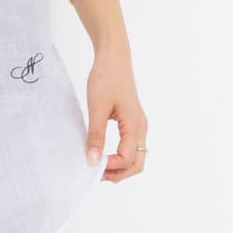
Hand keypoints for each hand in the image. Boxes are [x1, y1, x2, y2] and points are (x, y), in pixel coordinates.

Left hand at [86, 50, 147, 183]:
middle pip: (137, 163)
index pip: (128, 159)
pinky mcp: (132, 122)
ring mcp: (138, 126)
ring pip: (135, 157)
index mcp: (135, 125)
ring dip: (119, 167)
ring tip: (98, 166)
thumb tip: (93, 161)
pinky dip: (119, 157)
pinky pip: (130, 147)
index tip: (91, 165)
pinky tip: (103, 155)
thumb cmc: (106, 78)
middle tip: (96, 174)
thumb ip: (95, 136)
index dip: (110, 166)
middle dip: (118, 173)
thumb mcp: (96, 108)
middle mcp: (141, 128)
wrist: (113, 58)